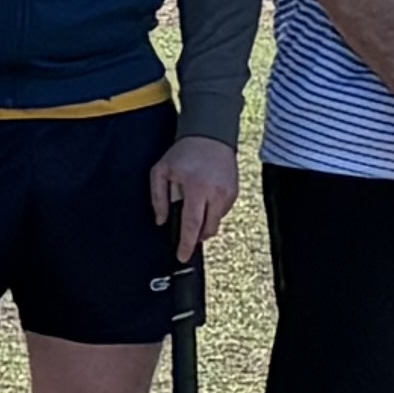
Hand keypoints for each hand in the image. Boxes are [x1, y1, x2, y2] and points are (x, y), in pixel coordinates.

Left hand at [149, 135, 240, 261]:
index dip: (187, 243)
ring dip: (204, 223)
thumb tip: (162, 221)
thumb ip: (158, 198)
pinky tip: (203, 201)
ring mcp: (228, 193)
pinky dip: (212, 213)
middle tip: (186, 237)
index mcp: (196, 188)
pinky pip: (222, 212)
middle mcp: (216, 193)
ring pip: (216, 222)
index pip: (192, 223)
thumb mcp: (161, 171)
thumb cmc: (182, 154)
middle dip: (196, 237)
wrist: (210, 136)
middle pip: (207, 228)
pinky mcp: (235, 192)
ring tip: (193, 208)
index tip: (182, 256)